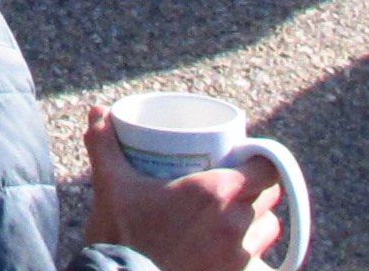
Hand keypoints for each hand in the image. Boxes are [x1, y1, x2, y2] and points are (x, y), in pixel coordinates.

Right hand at [83, 109, 287, 270]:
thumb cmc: (121, 236)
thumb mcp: (110, 184)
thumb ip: (104, 144)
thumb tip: (99, 112)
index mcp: (214, 192)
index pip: (266, 169)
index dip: (260, 162)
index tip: (242, 159)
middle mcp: (234, 222)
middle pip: (269, 195)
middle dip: (255, 187)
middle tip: (233, 183)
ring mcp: (238, 254)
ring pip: (268, 228)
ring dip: (256, 219)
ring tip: (235, 215)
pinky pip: (256, 257)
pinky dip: (248, 247)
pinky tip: (226, 245)